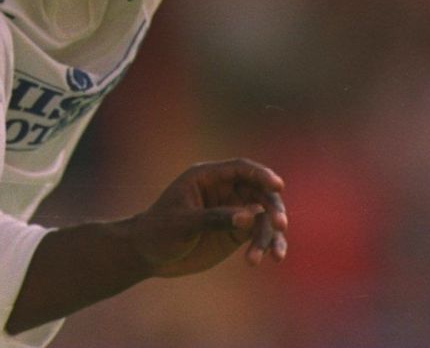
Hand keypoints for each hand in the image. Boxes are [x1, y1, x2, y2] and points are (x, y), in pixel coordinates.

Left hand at [132, 158, 287, 277]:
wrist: (149, 254)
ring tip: (274, 256)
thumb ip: (215, 219)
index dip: (261, 174)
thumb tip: (249, 216)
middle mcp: (222, 190)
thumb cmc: (160, 231)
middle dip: (272, 207)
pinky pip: (259, 234)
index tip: (278, 186)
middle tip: (280, 225)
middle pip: (259, 191)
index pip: (240, 169)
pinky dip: (266, 246)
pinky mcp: (236, 231)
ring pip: (263, 215)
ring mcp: (232, 210)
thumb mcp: (183, 224)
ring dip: (271, 234)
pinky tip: (262, 260)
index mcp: (206, 177)